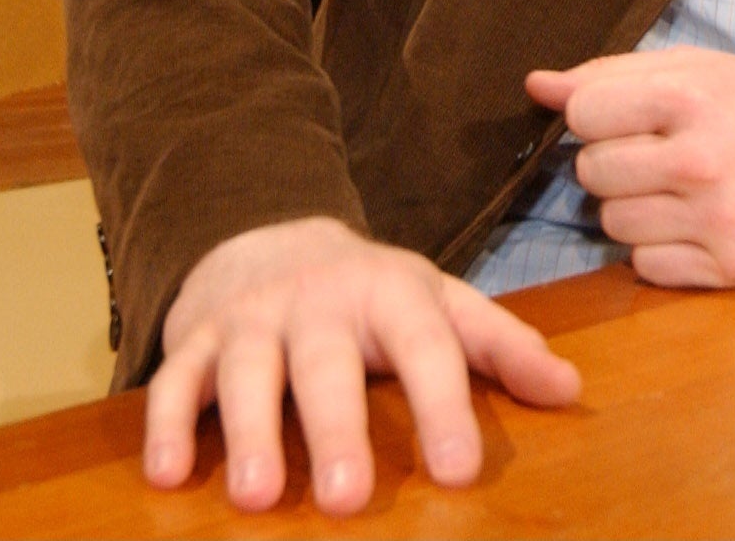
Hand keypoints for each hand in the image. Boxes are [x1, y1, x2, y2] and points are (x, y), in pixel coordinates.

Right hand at [143, 215, 581, 514]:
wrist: (267, 234)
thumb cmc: (371, 293)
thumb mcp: (441, 303)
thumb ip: (501, 346)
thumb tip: (569, 391)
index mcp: (392, 292)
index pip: (425, 348)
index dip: (443, 406)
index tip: (458, 471)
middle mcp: (319, 301)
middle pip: (327, 365)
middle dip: (337, 430)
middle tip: (350, 501)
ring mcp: (251, 318)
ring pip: (245, 372)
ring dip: (249, 434)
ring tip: (258, 498)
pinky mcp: (195, 336)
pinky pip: (174, 378)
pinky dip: (165, 424)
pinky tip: (167, 473)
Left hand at [525, 47, 734, 287]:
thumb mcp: (700, 69)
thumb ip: (614, 74)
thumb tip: (536, 86)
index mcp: (690, 98)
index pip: (582, 115)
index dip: (597, 118)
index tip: (627, 119)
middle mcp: (700, 160)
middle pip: (591, 174)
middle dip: (614, 165)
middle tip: (658, 157)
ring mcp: (716, 220)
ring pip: (612, 226)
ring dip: (635, 209)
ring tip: (678, 191)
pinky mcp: (730, 267)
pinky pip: (647, 267)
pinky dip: (661, 251)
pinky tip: (695, 226)